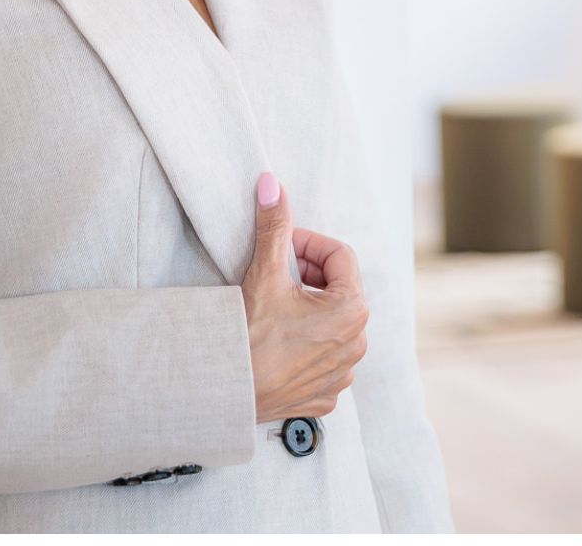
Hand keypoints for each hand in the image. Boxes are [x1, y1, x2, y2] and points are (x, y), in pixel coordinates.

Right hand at [239, 172, 368, 423]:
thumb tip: (272, 184)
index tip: (284, 247)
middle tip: (278, 274)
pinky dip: (308, 346)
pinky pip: (325, 359)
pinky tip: (282, 342)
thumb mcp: (265, 272)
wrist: (224, 393)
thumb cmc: (249, 334)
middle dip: (310, 276)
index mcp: (353, 308)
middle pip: (338, 289)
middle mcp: (357, 342)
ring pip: (333, 323)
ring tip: (278, 307)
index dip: (309, 244)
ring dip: (310, 310)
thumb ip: (275, 225)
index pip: (339, 255)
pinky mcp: (325, 396)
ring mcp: (342, 373)